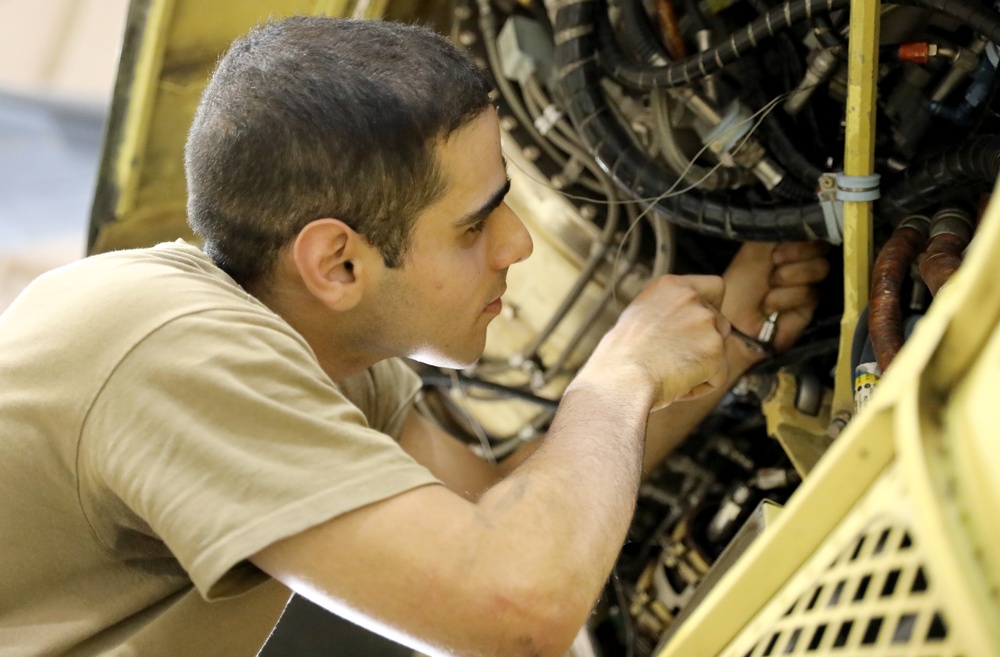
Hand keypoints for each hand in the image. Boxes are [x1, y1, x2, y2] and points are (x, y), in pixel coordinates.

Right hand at [584, 275, 730, 409]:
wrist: (622, 377)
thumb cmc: (620, 356)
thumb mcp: (638, 316)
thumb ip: (668, 313)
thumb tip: (682, 325)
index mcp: (671, 286)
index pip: (713, 286)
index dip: (713, 307)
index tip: (703, 324)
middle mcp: (692, 299)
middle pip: (720, 322)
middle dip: (706, 343)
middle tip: (678, 361)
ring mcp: (706, 323)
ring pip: (720, 350)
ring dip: (703, 365)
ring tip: (673, 375)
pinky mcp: (715, 351)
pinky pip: (719, 375)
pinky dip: (702, 386)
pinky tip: (678, 387)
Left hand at [721, 242, 829, 356]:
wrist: (734, 322)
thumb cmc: (739, 286)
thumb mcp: (753, 251)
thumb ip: (775, 232)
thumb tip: (797, 215)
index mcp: (787, 247)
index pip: (813, 233)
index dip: (801, 238)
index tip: (778, 248)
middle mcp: (801, 264)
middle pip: (822, 249)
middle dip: (795, 255)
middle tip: (774, 264)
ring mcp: (808, 284)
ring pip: (819, 269)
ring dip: (788, 277)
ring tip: (768, 289)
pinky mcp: (811, 307)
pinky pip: (810, 293)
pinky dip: (785, 298)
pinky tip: (770, 307)